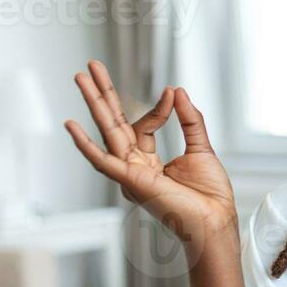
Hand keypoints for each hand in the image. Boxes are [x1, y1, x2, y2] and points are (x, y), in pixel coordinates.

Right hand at [64, 61, 238, 247]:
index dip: (158, 107)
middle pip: (113, 123)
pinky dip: (85, 144)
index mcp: (147, 161)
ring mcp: (129, 173)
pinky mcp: (131, 182)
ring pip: (106, 133)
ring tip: (80, 78)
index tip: (172, 93)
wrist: (215, 220)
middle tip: (91, 66)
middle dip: (103, 94)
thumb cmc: (209, 195)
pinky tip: (71, 125)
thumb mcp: (201, 147)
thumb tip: (177, 90)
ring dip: (93, 105)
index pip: (143, 125)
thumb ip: (189, 120)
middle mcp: (134, 166)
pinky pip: (102, 161)